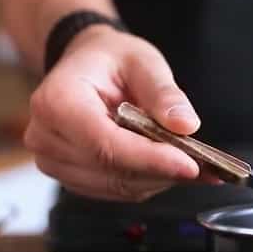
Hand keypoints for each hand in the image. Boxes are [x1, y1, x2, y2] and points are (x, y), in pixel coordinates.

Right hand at [24, 25, 205, 201]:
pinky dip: (147, 182)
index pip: (104, 144)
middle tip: (206, 167)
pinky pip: (113, 190)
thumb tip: (185, 125)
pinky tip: (171, 168)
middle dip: (162, 171)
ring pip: (115, 186)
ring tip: (196, 167)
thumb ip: (163, 93)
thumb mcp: (142, 61)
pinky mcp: (69, 176)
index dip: (149, 159)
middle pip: (111, 171)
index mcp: (56, 101)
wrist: (86, 67)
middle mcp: (46, 136)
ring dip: (158, 179)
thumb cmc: (110, 61)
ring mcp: (53, 161)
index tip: (190, 165)